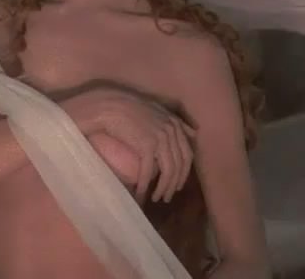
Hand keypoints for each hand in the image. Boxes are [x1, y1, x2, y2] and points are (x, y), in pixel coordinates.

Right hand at [70, 87, 195, 203]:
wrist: (111, 106)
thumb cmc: (132, 109)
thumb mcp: (159, 112)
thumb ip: (177, 122)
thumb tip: (194, 133)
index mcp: (175, 124)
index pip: (187, 155)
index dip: (184, 173)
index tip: (177, 185)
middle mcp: (171, 131)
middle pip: (179, 165)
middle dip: (174, 184)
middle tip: (167, 197)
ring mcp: (160, 138)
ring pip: (168, 171)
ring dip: (163, 188)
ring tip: (157, 198)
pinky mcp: (146, 145)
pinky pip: (149, 171)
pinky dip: (145, 185)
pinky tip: (141, 193)